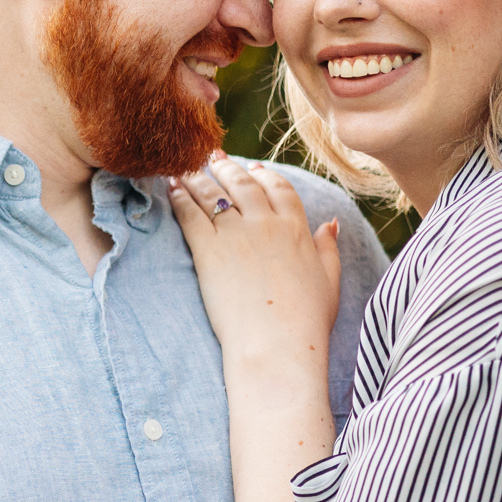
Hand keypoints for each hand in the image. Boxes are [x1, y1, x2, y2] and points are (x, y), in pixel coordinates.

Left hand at [168, 155, 340, 383]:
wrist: (277, 344)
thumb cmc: (306, 321)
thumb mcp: (329, 280)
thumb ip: (328, 248)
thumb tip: (330, 223)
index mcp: (297, 228)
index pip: (279, 188)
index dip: (263, 176)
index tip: (253, 169)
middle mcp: (267, 223)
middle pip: (242, 184)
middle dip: (226, 168)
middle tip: (213, 157)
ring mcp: (236, 234)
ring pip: (214, 193)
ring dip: (198, 177)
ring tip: (185, 167)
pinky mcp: (209, 250)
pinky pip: (191, 213)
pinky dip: (180, 196)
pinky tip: (171, 188)